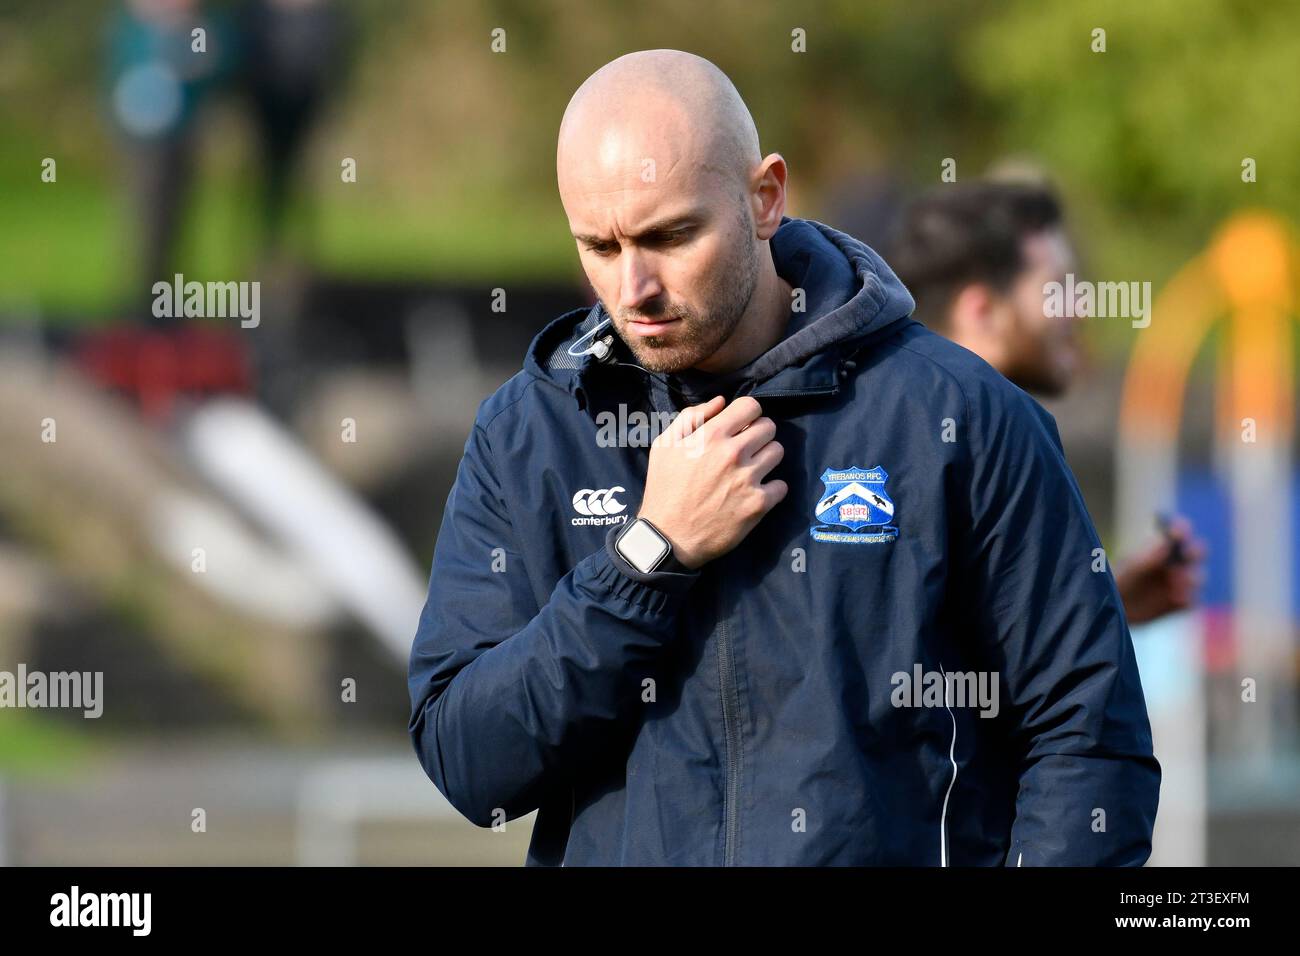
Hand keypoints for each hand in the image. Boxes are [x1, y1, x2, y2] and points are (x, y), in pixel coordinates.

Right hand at [636, 395, 787, 568]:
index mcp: (711, 435)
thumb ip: (691, 417)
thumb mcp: (664, 446)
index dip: (748, 414)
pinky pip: (781, 485)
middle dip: (758, 435)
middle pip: (769, 427)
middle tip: (746, 449)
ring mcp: (749, 478)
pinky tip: (754, 494)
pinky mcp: (759, 503)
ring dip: (766, 459)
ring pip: (778, 452)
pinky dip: (771, 489)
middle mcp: (734, 453)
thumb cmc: (664, 489)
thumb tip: (720, 402)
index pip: (751, 406)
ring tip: (750, 471)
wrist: (668, 537)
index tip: (742, 425)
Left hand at [1114, 514, 1206, 624]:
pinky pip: (1191, 600)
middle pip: (1196, 552)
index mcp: (1162, 548)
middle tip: (1186, 554)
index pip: (1178, 532)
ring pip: (1197, 577)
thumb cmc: (1116, 582)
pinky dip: (1187, 598)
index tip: (1177, 531)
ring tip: (1175, 580)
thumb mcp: (1127, 570)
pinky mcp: (1182, 603)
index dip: (1182, 529)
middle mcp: (1176, 563)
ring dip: (1190, 577)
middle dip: (1195, 552)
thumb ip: (1145, 559)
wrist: (1112, 610)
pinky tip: (1175, 597)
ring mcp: (1181, 583)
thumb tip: (1165, 543)